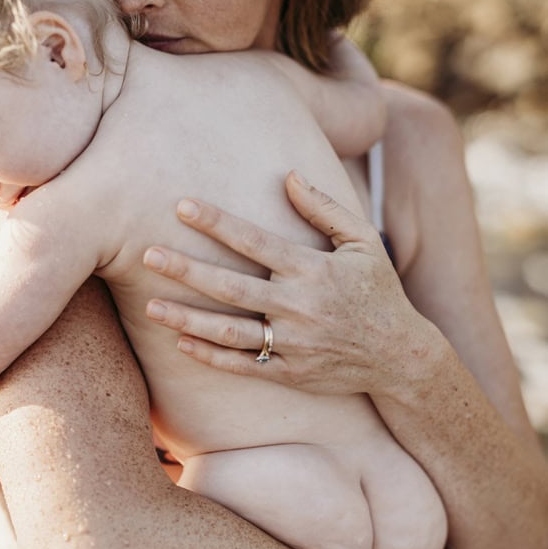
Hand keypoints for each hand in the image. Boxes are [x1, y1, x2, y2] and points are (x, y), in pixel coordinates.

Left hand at [144, 172, 418, 395]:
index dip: (217, 222)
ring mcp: (293, 343)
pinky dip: (210, 356)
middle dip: (187, 270)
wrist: (400, 356)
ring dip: (187, 318)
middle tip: (147, 254)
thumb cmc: (378, 290)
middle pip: (231, 287)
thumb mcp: (362, 242)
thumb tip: (288, 175)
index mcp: (313, 270)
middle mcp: (299, 307)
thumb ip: (325, 208)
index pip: (255, 242)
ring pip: (229, 331)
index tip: (181, 205)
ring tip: (149, 305)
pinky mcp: (289, 373)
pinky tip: (180, 341)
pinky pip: (243, 365)